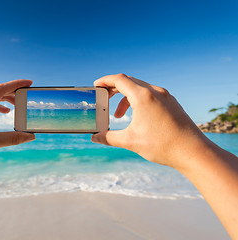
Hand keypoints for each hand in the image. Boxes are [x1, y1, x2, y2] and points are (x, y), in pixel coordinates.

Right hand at [91, 74, 205, 169]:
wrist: (193, 152)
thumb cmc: (162, 145)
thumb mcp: (130, 141)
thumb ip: (109, 138)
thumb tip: (95, 137)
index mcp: (143, 96)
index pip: (119, 79)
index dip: (105, 80)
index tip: (96, 86)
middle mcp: (155, 92)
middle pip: (129, 82)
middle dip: (114, 89)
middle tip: (104, 99)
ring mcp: (166, 96)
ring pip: (140, 89)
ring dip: (126, 98)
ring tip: (119, 116)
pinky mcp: (172, 103)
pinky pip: (151, 95)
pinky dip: (138, 101)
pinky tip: (138, 117)